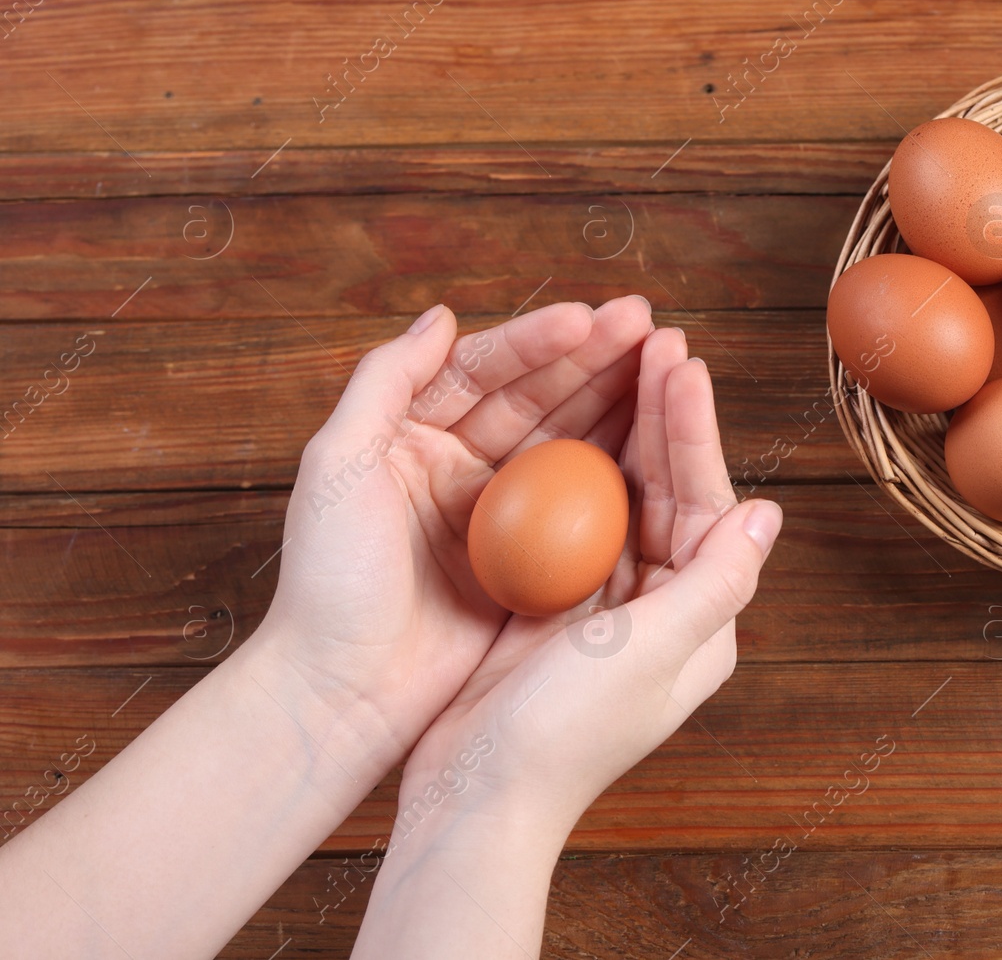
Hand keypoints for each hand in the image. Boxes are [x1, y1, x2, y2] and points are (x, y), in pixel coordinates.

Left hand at [255, 295, 655, 767]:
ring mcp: (499, 516)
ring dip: (616, 401)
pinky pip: (583, 507)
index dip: (537, 341)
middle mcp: (459, 466)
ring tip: (665, 363)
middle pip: (536, 396)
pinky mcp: (528, 564)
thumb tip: (442, 315)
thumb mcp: (337, 467)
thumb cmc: (328, 582)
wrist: (344, 693)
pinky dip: (619, 470)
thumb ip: (383, 382)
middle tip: (649, 324)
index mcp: (413, 436)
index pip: (484, 371)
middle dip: (593, 358)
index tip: (590, 320)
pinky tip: (657, 440)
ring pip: (567, 442)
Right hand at [351, 327, 782, 956]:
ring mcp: (610, 606)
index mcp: (701, 620)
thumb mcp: (646, 652)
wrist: (475, 798)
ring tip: (623, 361)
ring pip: (624, 497)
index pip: (706, 504)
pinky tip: (564, 421)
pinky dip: (573, 471)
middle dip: (664, 417)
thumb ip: (712, 582)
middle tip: (657, 338)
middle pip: (669, 492)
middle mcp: (665, 608)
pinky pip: (576, 521)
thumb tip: (768, 515)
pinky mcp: (559, 606)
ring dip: (623, 432)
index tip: (683, 364)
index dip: (694, 432)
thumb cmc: (563, 734)